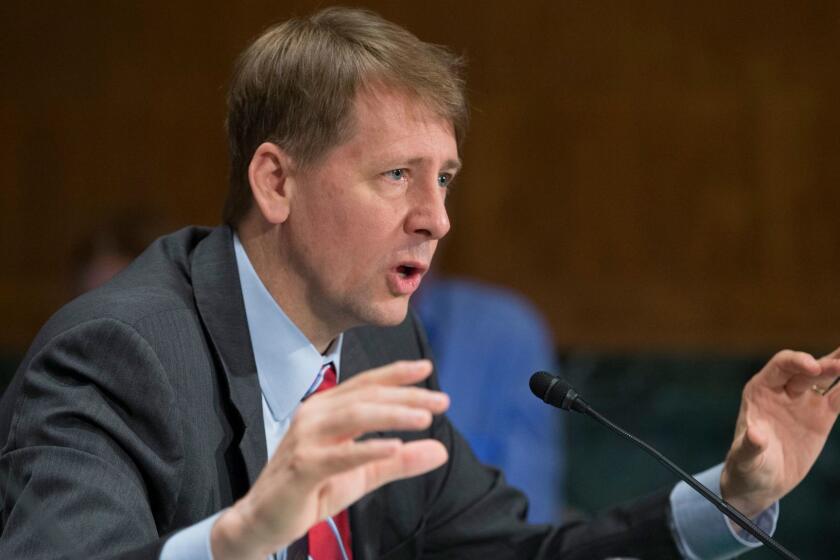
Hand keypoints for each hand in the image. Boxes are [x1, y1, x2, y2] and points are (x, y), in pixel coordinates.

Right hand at [210, 360, 448, 559]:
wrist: (263, 522)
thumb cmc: (310, 491)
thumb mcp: (362, 474)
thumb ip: (399, 461)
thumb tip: (441, 451)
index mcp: (326, 410)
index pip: (366, 385)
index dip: (396, 374)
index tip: (427, 369)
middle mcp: (314, 416)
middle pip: (366, 396)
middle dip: (406, 395)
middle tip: (441, 400)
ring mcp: (305, 439)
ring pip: (354, 416)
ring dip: (393, 415)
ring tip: (424, 418)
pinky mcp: (301, 467)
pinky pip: (340, 454)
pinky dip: (368, 448)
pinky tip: (395, 445)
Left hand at [721, 347, 839, 517]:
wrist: (761, 481)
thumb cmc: (747, 466)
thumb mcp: (746, 458)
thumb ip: (751, 446)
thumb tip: (756, 435)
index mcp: (760, 391)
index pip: (781, 366)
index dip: (797, 361)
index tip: (813, 367)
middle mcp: (783, 390)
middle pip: (806, 370)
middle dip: (824, 364)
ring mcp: (804, 402)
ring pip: (825, 378)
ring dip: (839, 367)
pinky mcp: (821, 416)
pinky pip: (838, 398)